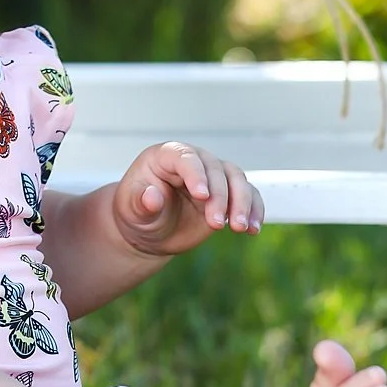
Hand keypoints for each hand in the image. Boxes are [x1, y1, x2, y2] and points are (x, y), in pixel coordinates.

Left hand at [110, 143, 264, 257]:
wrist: (152, 230)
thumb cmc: (138, 213)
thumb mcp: (131, 211)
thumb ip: (140, 203)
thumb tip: (152, 197)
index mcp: (165, 156)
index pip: (185, 157)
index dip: (195, 174)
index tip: (202, 195)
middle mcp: (193, 161)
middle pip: (215, 170)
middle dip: (219, 197)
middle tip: (215, 224)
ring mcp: (213, 176)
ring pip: (236, 179)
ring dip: (242, 202)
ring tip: (240, 227)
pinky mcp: (228, 194)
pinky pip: (248, 195)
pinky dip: (254, 209)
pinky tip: (253, 229)